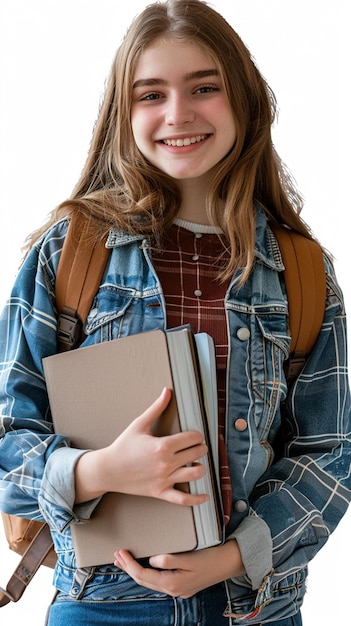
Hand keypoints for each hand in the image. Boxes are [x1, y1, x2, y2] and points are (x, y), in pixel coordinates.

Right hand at [75, 388, 208, 505]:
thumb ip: (156, 408)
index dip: (197, 434)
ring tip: (197, 462)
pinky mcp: (160, 492)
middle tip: (197, 446)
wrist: (108, 469)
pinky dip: (196, 499)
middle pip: (196, 453)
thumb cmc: (123, 446)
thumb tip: (167, 391)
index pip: (192, 438)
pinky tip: (205, 495)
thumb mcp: (139, 424)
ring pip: (195, 474)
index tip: (194, 434)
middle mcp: (166, 463)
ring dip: (201, 467)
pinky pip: (183, 499)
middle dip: (200, 448)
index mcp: (162, 445)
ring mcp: (164, 479)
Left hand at [114, 540, 244, 597]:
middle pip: (144, 580)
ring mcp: (178, 589)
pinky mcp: (182, 585)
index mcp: (173, 583)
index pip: (143, 575)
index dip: (129, 564)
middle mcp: (174, 590)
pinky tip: (144, 566)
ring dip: (136, 570)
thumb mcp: (191, 557)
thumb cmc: (212, 557)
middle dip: (129, 568)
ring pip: (150, 582)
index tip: (120, 552)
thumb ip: (170, 560)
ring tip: (125, 560)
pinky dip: (148, 573)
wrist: (230, 563)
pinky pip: (159, 580)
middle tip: (117, 555)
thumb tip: (152, 561)